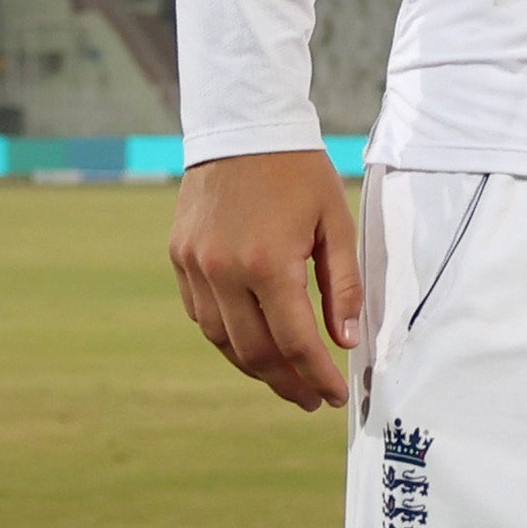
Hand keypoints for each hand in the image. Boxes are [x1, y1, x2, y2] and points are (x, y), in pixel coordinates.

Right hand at [173, 147, 367, 410]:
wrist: (241, 127)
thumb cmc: (298, 172)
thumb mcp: (336, 223)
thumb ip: (344, 286)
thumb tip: (347, 341)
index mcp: (268, 263)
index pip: (295, 341)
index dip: (317, 376)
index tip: (336, 396)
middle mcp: (223, 271)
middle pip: (254, 352)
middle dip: (286, 383)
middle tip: (311, 399)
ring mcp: (194, 266)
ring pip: (221, 340)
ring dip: (254, 367)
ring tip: (285, 378)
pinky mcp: (179, 258)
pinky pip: (201, 315)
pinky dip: (227, 337)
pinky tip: (253, 344)